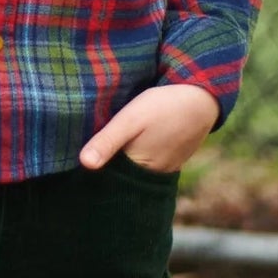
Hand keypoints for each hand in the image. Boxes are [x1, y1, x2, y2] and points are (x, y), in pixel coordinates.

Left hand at [79, 84, 219, 173]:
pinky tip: (130, 144)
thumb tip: (84, 164)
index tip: (74, 165)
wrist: (202, 98)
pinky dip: (137, 156)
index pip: (107, 180)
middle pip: (120, 176)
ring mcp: (164, 168)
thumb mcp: (130, 119)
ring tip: (103, 148)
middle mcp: (152, 175)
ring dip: (121, 162)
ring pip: (134, 170)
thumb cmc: (164, 106)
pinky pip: (147, 162)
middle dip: (105, 168)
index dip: (91, 174)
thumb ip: (107, 141)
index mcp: (138, 169)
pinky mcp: (171, 158)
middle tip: (84, 156)